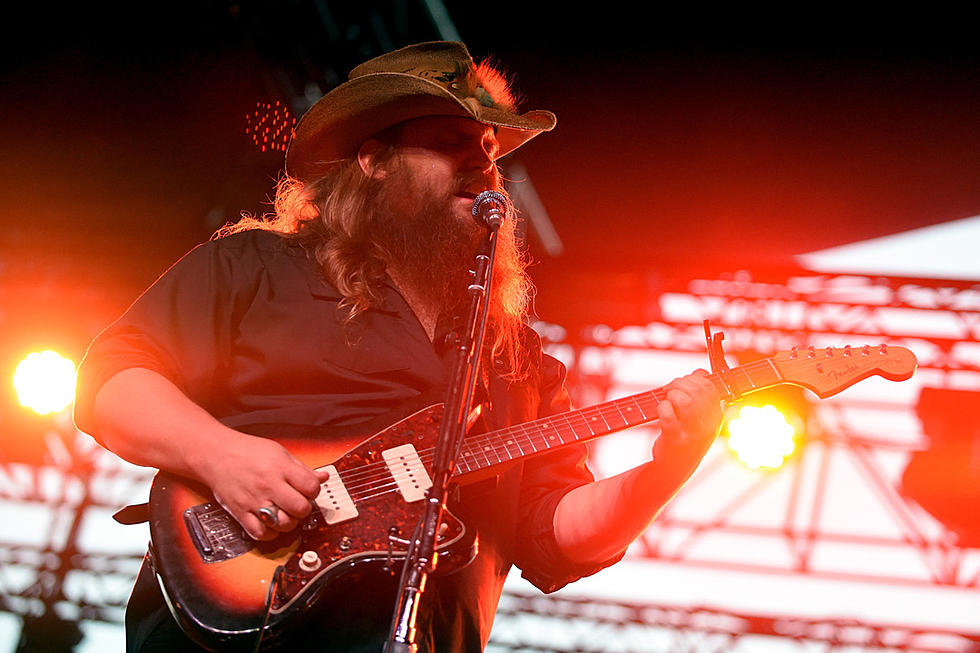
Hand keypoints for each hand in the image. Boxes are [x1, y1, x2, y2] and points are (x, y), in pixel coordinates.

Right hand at [197, 432, 328, 540]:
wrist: (215, 455)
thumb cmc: (247, 451)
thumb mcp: (279, 452)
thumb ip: (301, 468)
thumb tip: (323, 477)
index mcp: (280, 468)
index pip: (311, 486)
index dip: (314, 490)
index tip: (308, 489)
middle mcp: (268, 485)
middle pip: (300, 508)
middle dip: (304, 508)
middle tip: (298, 503)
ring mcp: (254, 501)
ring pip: (283, 524)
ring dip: (289, 522)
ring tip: (286, 513)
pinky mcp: (241, 513)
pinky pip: (261, 533)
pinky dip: (270, 532)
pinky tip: (271, 522)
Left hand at [653, 370, 723, 479]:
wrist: (674, 469)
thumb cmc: (686, 437)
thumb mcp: (701, 419)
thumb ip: (702, 397)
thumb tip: (700, 373)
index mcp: (716, 418)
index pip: (710, 387)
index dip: (693, 378)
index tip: (683, 382)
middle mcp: (707, 426)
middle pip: (697, 391)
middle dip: (679, 383)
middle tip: (669, 389)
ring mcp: (692, 434)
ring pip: (684, 401)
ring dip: (671, 394)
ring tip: (666, 399)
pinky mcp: (674, 439)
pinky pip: (667, 414)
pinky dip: (661, 407)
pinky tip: (661, 411)